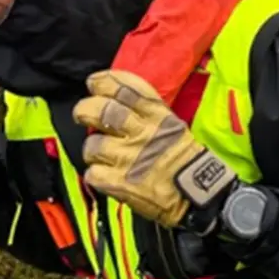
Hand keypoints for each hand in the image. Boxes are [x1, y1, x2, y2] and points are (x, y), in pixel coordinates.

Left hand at [73, 70, 236, 229]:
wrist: (195, 196)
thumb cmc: (184, 160)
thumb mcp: (173, 126)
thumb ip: (147, 113)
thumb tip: (117, 101)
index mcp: (158, 117)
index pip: (126, 89)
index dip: (105, 82)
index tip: (95, 83)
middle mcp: (142, 133)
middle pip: (102, 111)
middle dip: (86, 109)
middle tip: (83, 114)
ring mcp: (128, 158)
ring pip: (92, 145)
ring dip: (94, 150)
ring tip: (105, 156)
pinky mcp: (118, 183)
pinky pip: (92, 173)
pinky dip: (97, 175)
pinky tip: (109, 175)